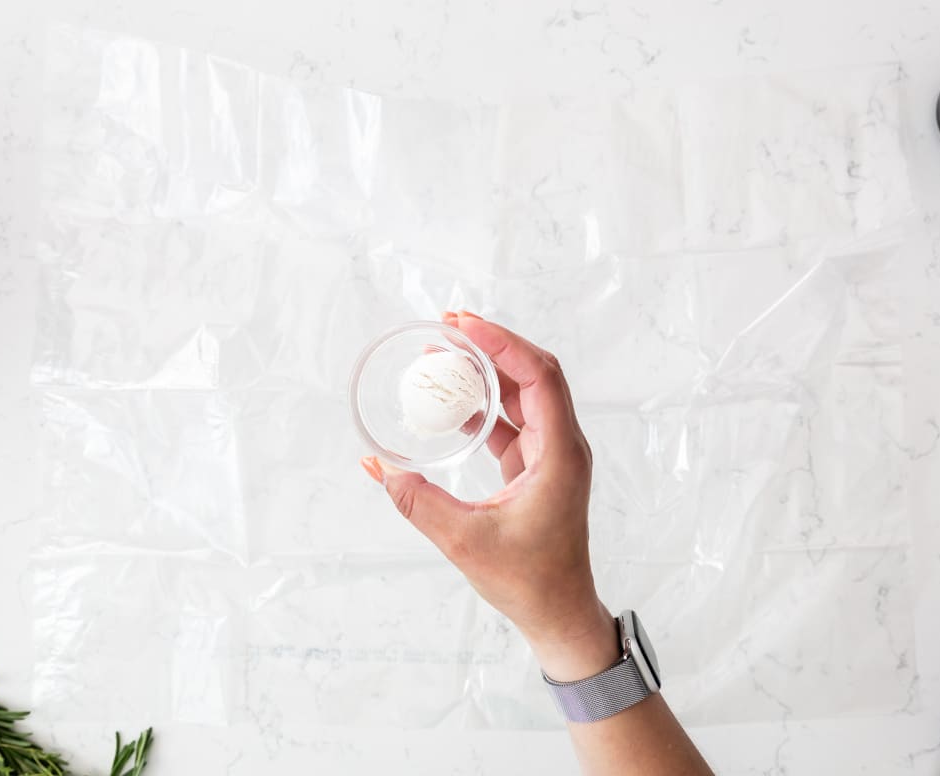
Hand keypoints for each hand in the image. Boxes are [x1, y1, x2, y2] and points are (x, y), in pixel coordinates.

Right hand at [361, 311, 619, 680]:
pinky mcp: (536, 468)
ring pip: (522, 395)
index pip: (539, 377)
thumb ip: (418, 502)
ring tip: (442, 355)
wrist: (558, 613)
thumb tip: (377, 467)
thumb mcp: (464, 541)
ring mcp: (551, 456)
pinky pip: (512, 422)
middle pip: (533, 374)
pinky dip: (482, 405)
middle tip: (449, 326)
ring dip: (485, 372)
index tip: (463, 325)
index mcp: (560, 455)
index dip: (503, 344)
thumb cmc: (528, 581)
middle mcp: (562, 446)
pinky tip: (449, 402)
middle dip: (492, 345)